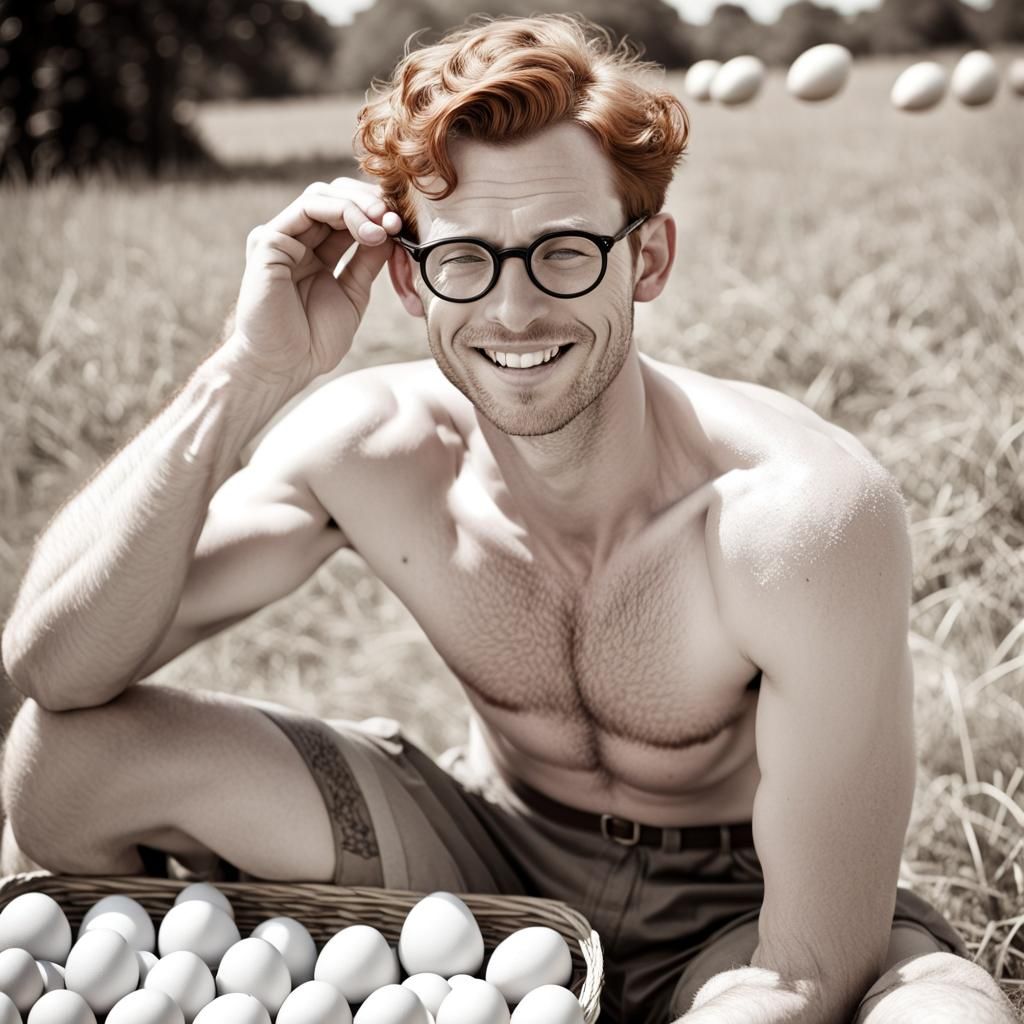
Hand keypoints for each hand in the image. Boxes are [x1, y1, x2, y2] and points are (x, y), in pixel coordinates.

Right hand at [223, 177, 401, 391]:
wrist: (285, 366)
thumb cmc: (314, 340)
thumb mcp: (353, 293)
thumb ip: (367, 261)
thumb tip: (391, 229)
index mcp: (315, 252)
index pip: (345, 214)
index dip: (376, 213)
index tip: (404, 227)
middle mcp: (296, 240)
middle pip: (334, 197)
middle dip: (370, 203)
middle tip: (396, 220)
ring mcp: (280, 238)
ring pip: (321, 196)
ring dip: (359, 205)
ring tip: (385, 225)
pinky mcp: (267, 240)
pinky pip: (306, 208)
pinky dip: (342, 212)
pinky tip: (367, 232)